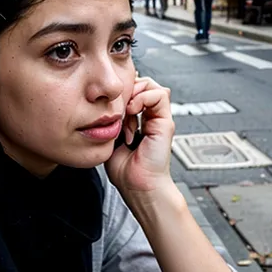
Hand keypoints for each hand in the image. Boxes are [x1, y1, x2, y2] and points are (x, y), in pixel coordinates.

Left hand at [105, 77, 175, 202]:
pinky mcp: (165, 123)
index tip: (110, 103)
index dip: (122, 91)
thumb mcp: (112, 138)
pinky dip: (143, 97)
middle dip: (127, 89)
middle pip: (143, 84)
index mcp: (141, 120)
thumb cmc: (125, 170)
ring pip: (152, 85)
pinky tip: (132, 111)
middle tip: (117, 105)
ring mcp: (159, 119)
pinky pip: (159, 94)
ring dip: (135, 93)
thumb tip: (106, 106)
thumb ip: (113, 121)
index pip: (134, 91)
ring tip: (126, 110)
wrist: (137, 186)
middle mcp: (152, 118)